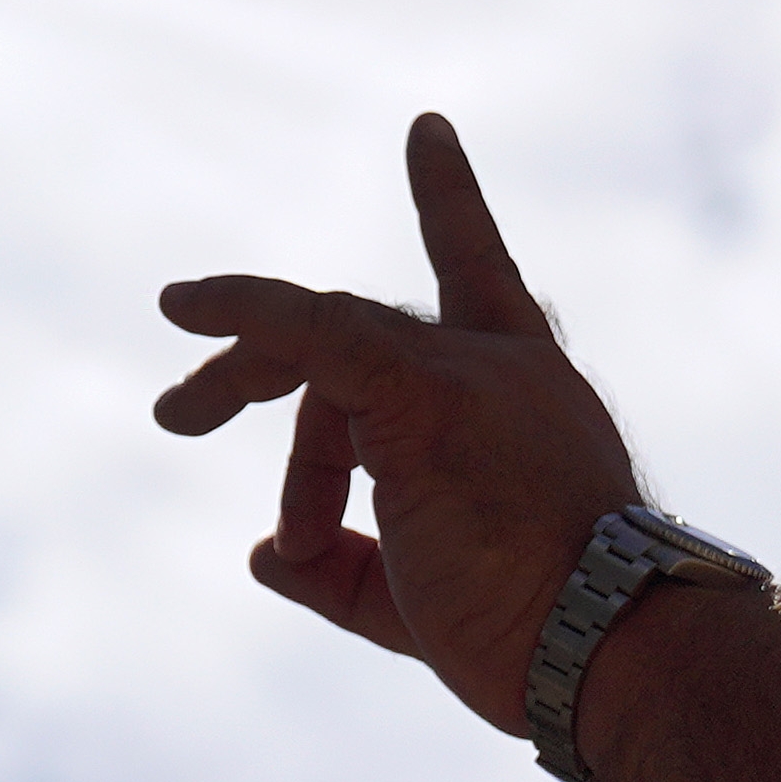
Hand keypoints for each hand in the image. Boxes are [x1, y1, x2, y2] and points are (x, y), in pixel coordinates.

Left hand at [151, 115, 646, 731]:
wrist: (606, 650)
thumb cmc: (535, 637)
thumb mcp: (425, 601)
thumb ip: (346, 569)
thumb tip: (264, 553)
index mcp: (523, 396)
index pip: (481, 276)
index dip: (451, 205)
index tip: (427, 131)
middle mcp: (499, 364)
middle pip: (358, 337)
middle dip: (264, 367)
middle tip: (177, 412)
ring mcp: (463, 372)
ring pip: (319, 350)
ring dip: (233, 377)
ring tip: (174, 416)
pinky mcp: (419, 392)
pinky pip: (310, 330)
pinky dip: (243, 308)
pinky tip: (179, 303)